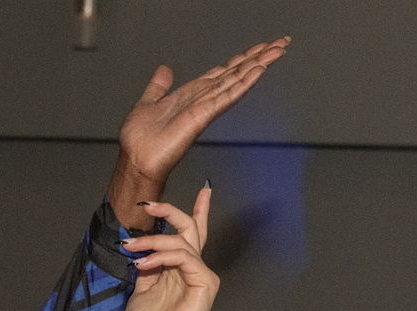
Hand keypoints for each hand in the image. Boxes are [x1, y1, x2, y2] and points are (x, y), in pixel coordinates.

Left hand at [110, 38, 290, 227]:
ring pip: (236, 80)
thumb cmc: (140, 141)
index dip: (240, 59)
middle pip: (235, 73)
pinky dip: (243, 82)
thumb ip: (158, 86)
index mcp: (191, 95)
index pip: (222, 72)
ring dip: (257, 64)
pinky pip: (227, 95)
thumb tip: (165, 70)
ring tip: (277, 50)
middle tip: (279, 44)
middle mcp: (202, 99)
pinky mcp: (204, 115)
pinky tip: (258, 70)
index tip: (259, 48)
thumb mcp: (147, 103)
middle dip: (257, 57)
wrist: (137, 161)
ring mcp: (206, 107)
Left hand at [121, 191, 219, 310]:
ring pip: (180, 241)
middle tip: (149, 204)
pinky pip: (183, 256)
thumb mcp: (140, 292)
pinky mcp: (205, 281)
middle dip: (171, 211)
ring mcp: (201, 274)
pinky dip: (160, 256)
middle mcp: (194, 268)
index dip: (197, 211)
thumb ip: (145, 269)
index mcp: (180, 270)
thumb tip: (138, 249)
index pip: (190, 236)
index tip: (203, 190)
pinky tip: (142, 265)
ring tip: (130, 248)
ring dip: (151, 241)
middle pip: (190, 228)